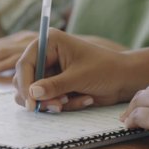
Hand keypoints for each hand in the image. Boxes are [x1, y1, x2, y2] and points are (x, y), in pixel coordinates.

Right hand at [13, 28, 131, 111]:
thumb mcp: (78, 77)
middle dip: (40, 97)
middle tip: (57, 106)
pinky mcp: (56, 86)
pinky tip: (85, 98)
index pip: (25, 64)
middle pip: (24, 81)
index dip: (24, 84)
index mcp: (49, 43)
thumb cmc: (105, 70)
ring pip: (35, 94)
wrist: (124, 80)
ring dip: (53, 102)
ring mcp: (50, 73)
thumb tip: (32, 93)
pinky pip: (49, 101)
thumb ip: (54, 86)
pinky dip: (65, 104)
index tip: (31, 102)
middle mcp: (46, 56)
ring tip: (72, 101)